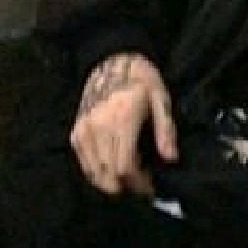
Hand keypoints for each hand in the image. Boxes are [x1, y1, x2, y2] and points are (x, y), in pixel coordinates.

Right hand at [70, 52, 177, 195]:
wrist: (113, 61)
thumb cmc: (141, 79)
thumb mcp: (161, 99)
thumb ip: (166, 130)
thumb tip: (171, 159)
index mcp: (123, 119)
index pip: (125, 166)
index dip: (139, 183)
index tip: (151, 187)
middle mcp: (99, 127)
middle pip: (108, 175)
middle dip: (127, 186)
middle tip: (142, 184)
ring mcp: (84, 131)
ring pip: (94, 173)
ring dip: (112, 183)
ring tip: (130, 178)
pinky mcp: (76, 132)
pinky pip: (85, 164)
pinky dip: (98, 173)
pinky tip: (113, 169)